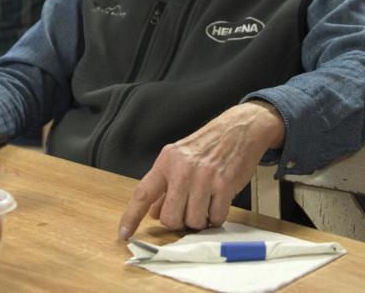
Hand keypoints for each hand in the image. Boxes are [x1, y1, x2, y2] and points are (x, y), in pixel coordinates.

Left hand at [117, 101, 284, 239]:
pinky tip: (218, 203)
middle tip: (188, 210)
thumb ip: (165, 185)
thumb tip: (152, 212)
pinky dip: (216, 217)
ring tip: (205, 204)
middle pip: (170, 217)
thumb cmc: (208, 145)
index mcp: (167, 161)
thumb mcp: (180, 158)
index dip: (131, 217)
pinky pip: (215, 217)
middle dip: (179, 221)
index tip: (124, 234)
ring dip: (200, 220)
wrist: (239, 130)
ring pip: (193, 221)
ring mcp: (204, 178)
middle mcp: (182, 170)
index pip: (143, 194)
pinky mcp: (224, 185)